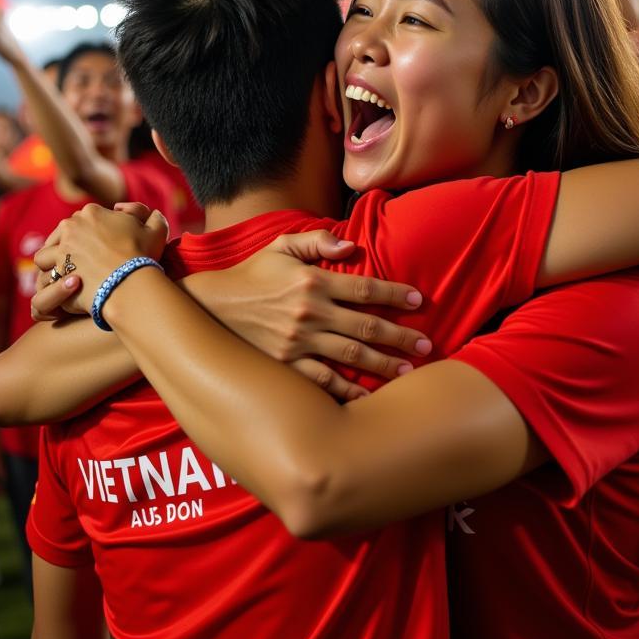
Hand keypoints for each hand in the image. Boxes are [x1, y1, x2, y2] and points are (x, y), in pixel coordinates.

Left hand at [32, 203, 168, 318]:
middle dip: (69, 246)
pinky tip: (63, 288)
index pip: (84, 220)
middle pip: (62, 234)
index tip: (99, 248)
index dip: (91, 234)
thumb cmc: (143, 255)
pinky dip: (52, 281)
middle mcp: (71, 225)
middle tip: (83, 263)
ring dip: (53, 263)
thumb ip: (148, 214)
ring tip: (66, 275)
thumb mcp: (156, 228)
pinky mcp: (56, 270)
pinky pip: (45, 275)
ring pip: (46, 254)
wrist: (131, 282)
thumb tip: (133, 210)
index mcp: (92, 212)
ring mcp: (60, 248)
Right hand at [182, 229, 432, 394]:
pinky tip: (369, 397)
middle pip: (366, 326)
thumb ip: (316, 240)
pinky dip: (348, 390)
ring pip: (352, 356)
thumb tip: (350, 245)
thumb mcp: (280, 247)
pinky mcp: (287, 366)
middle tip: (427, 345)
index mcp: (312, 282)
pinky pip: (324, 381)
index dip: (396, 294)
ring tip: (410, 371)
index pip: (366, 288)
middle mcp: (310, 313)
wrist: (210, 308)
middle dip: (401, 336)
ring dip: (384, 364)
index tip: (418, 300)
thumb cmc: (251, 275)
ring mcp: (299, 343)